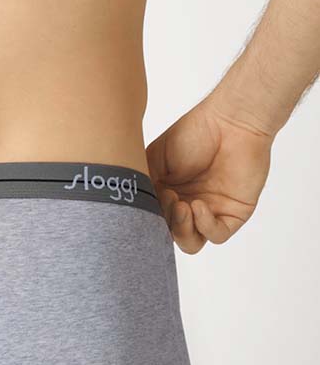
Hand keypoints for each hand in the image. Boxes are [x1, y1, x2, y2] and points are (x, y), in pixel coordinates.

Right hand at [146, 95, 273, 252]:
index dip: (147, 218)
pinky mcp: (233, 214)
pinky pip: (216, 235)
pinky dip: (205, 225)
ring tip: (182, 205)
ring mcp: (209, 212)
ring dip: (182, 230)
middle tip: (169, 198)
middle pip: (169, 235)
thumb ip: (142, 184)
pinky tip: (199, 205)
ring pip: (191, 242)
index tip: (146, 201)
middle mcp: (186, 206)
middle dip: (165, 222)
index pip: (152, 220)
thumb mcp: (154, 158)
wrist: (229, 122)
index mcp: (165, 195)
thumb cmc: (193, 133)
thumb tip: (132, 207)